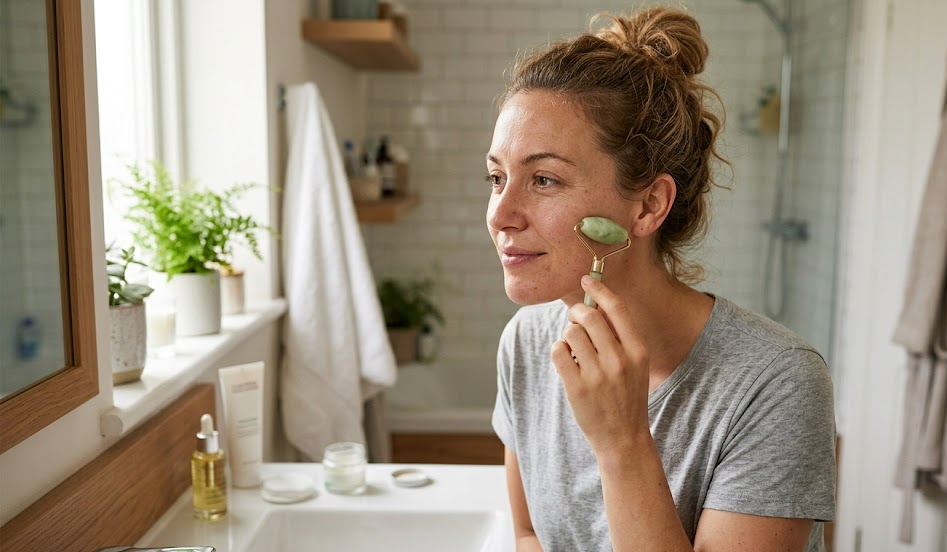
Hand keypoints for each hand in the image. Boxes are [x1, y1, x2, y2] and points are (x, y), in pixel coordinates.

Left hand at [550, 275, 650, 455]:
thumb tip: (594, 304)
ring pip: (570, 332)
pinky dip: (558, 350)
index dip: (598, 290)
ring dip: (567, 334)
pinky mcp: (576, 387)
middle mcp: (619, 360)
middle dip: (576, 312)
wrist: (623, 438)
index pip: (616, 309)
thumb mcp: (635, 365)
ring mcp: (597, 375)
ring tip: (574, 348)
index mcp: (638, 351)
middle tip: (574, 319)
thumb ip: (619, 337)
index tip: (585, 280)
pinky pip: (557, 351)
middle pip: (588, 316)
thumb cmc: (626, 396)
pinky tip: (566, 360)